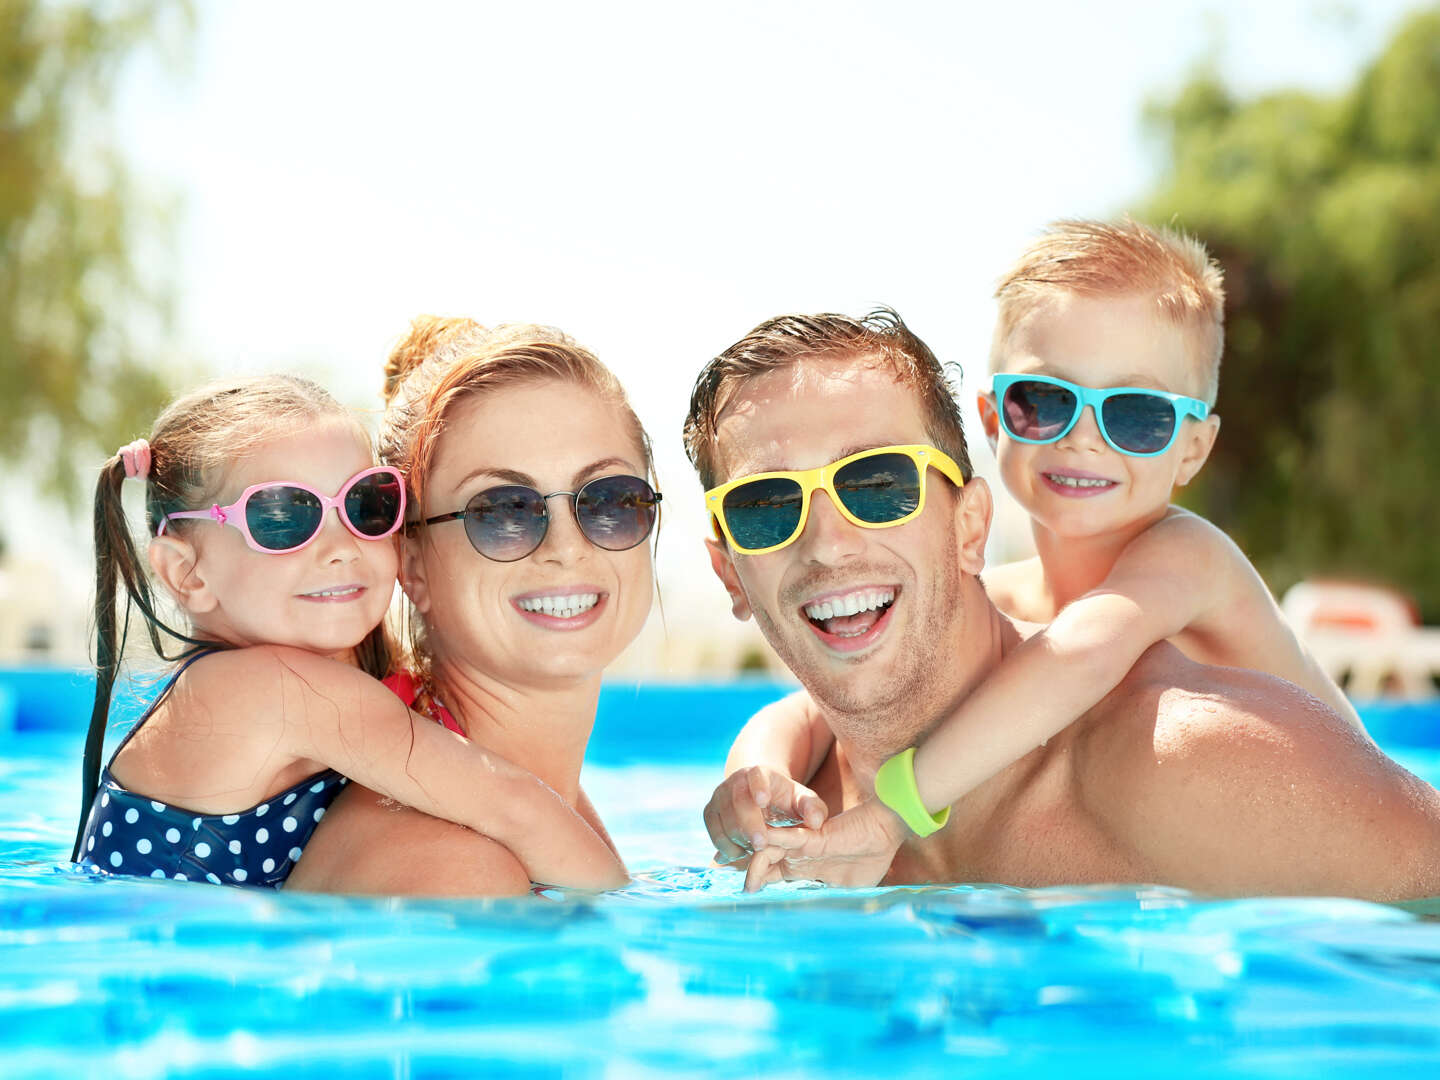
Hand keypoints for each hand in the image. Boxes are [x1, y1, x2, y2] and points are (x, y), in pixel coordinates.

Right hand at [704, 766, 828, 867]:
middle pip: (736, 802)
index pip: (756, 776)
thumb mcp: (803, 801)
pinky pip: (713, 832)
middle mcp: (734, 782)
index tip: (763, 800)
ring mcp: (719, 797)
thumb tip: (816, 821)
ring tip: (755, 851)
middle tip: (761, 845)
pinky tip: (741, 854)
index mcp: (759, 774)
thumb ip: (813, 809)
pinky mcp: (710, 813)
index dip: (758, 786)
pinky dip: (726, 846)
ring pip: (723, 819)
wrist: (760, 797)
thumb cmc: (786, 800)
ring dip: (738, 838)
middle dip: (748, 825)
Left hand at [742, 796, 907, 891]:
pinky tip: (757, 864)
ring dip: (753, 868)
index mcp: (802, 866)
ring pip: (766, 850)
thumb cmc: (870, 856)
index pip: (771, 876)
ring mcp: (801, 844)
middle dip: (744, 877)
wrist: (886, 830)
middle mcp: (796, 853)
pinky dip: (770, 850)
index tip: (742, 903)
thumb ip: (832, 901)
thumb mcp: (849, 889)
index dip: (755, 886)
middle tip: (734, 894)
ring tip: (745, 888)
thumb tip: (823, 928)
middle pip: (761, 863)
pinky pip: (785, 839)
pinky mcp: (811, 836)